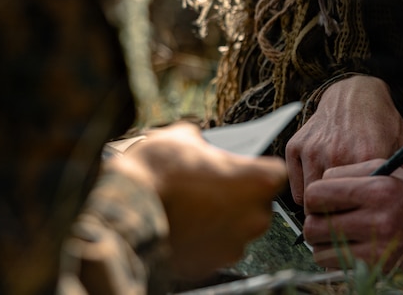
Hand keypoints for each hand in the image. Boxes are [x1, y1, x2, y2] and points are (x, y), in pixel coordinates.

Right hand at [109, 121, 286, 282]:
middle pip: (259, 204)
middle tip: (211, 186)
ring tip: (194, 207)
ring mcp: (235, 245)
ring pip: (237, 228)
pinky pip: (215, 248)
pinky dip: (204, 240)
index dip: (256, 168)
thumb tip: (198, 138)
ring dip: (223, 219)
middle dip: (239, 195)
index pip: (276, 172)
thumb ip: (202, 138)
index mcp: (259, 182)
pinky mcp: (212, 266)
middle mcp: (255, 217)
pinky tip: (184, 226)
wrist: (126, 212)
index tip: (240, 166)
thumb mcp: (182, 137)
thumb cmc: (159, 171)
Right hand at [286, 75, 402, 204]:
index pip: (356, 205)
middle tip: (344, 213)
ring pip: (309, 198)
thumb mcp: (402, 146)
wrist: (355, 93)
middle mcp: (336, 152)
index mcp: (366, 156)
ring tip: (334, 195)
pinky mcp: (296, 145)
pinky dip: (305, 190)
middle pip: (329, 206)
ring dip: (320, 202)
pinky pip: (295, 186)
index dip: (358, 217)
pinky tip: (321, 181)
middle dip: (336, 214)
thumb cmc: (380, 122)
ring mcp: (313, 149)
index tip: (360, 221)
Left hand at [300, 160, 402, 268]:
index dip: (316, 196)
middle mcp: (377, 219)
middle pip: (314, 224)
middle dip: (315, 220)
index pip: (319, 193)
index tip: (322, 198)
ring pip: (319, 249)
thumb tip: (320, 183)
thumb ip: (353, 172)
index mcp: (379, 189)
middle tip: (325, 218)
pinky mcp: (378, 268)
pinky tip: (349, 247)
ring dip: (322, 242)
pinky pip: (335, 265)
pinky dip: (334, 257)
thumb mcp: (391, 172)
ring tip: (338, 233)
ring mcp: (377, 248)